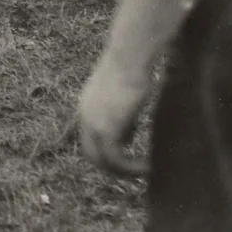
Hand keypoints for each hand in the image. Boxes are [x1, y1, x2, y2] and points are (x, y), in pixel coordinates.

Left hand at [77, 55, 151, 176]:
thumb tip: (127, 138)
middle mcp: (84, 118)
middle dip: (113, 167)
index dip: (107, 154)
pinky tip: (148, 167)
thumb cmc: (132, 71)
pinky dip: (130, 168)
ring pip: (103, 161)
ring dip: (124, 171)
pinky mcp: (105, 129)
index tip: (128, 159)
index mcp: (86, 109)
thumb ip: (121, 119)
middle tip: (135, 172)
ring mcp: (92, 124)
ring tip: (145, 171)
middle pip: (93, 155)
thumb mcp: (123, 99)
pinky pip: (115, 159)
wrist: (128, 59)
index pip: (90, 141)